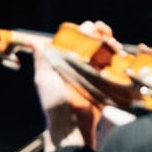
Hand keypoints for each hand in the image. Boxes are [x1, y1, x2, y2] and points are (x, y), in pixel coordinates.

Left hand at [32, 21, 114, 151]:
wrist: (71, 125)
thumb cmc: (54, 103)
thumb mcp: (44, 78)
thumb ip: (41, 59)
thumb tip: (32, 41)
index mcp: (66, 62)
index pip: (77, 41)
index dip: (85, 31)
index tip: (91, 26)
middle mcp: (81, 66)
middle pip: (94, 44)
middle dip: (100, 34)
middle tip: (104, 31)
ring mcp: (95, 75)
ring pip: (106, 53)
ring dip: (111, 44)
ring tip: (112, 43)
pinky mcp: (107, 85)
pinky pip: (114, 68)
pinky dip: (118, 59)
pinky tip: (119, 53)